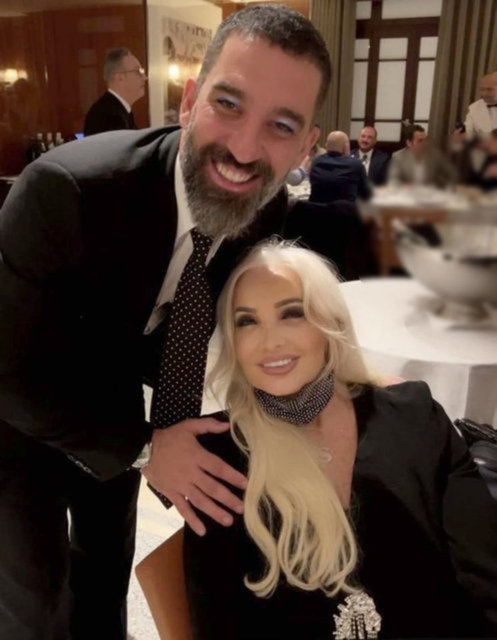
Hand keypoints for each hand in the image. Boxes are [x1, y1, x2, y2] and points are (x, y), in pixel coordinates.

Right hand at [142, 418, 246, 535]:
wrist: (145, 449)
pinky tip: (202, 530)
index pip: (218, 468)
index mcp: (197, 456)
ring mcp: (181, 485)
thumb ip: (208, 425)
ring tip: (228, 521)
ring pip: (200, 501)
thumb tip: (227, 425)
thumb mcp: (188, 426)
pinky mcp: (171, 493)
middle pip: (212, 488)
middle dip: (228, 499)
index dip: (232, 476)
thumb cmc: (169, 437)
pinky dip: (192, 520)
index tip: (246, 484)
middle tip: (242, 508)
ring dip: (214, 512)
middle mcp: (191, 473)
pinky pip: (182, 508)